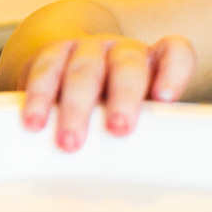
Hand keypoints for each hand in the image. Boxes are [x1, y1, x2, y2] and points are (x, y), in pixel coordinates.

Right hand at [17, 34, 194, 150]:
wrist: (66, 67)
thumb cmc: (110, 98)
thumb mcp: (134, 107)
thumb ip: (145, 125)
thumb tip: (150, 164)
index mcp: (153, 61)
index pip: (175, 52)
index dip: (174, 71)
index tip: (165, 98)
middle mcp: (123, 50)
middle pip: (129, 65)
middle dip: (125, 96)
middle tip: (119, 129)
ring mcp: (89, 47)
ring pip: (85, 69)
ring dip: (77, 106)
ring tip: (71, 142)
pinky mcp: (54, 52)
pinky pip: (47, 69)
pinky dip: (40, 97)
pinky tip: (36, 121)